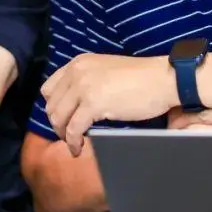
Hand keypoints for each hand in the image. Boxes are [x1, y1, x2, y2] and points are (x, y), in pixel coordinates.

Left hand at [41, 53, 171, 156]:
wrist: (162, 79)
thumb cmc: (140, 78)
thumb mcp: (106, 72)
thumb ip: (88, 82)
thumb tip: (75, 106)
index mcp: (78, 63)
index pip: (49, 88)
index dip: (54, 107)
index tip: (64, 120)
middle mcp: (76, 72)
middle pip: (51, 104)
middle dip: (57, 123)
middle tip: (68, 136)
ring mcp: (83, 86)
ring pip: (58, 117)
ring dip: (63, 135)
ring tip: (73, 144)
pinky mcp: (93, 103)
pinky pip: (73, 129)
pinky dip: (73, 142)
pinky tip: (79, 148)